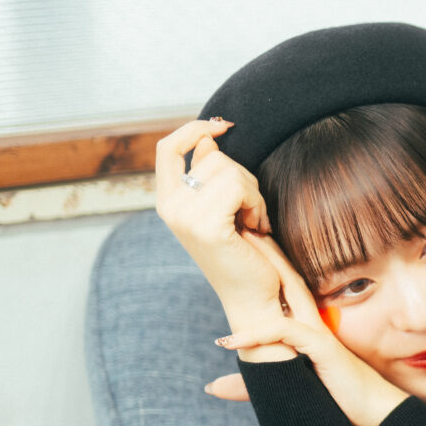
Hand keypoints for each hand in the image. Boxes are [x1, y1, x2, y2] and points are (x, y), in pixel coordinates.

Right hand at [154, 119, 281, 320]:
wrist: (256, 298)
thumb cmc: (248, 253)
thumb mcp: (227, 206)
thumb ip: (212, 175)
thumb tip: (207, 141)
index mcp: (169, 201)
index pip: (168, 147)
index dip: (194, 129)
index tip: (224, 126)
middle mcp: (169, 207)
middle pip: (213, 156)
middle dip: (243, 178)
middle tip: (250, 213)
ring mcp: (184, 216)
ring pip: (229, 169)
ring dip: (253, 194)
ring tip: (252, 223)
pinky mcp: (205, 226)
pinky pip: (238, 188)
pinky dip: (256, 205)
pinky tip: (256, 228)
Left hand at [214, 233, 409, 425]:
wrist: (373, 413)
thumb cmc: (336, 401)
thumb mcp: (285, 389)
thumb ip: (248, 386)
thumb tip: (211, 387)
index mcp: (309, 329)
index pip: (286, 290)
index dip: (268, 267)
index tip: (244, 249)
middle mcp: (315, 325)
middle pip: (288, 280)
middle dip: (266, 255)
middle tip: (242, 230)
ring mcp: (319, 334)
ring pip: (286, 297)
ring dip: (258, 281)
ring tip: (233, 263)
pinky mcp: (321, 349)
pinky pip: (285, 333)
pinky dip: (256, 336)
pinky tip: (228, 342)